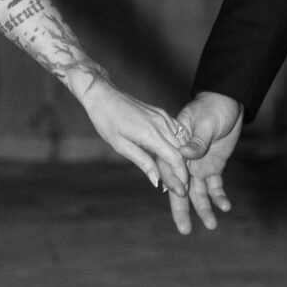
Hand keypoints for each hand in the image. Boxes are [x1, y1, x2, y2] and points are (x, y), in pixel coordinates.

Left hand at [76, 78, 197, 229]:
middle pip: (182, 152)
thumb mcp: (120, 145)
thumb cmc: (107, 120)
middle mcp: (161, 124)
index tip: (181, 191)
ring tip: (178, 178)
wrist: (103, 94)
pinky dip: (179, 147)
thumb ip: (142, 162)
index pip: (175, 158)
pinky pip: (177, 132)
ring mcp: (163, 117)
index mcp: (151, 133)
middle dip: (184, 172)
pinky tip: (175, 158)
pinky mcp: (161, 114)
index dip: (181, 176)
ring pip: (182, 142)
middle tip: (180, 189)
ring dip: (182, 160)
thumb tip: (157, 181)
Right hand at [174, 91, 243, 234]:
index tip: (179, 194)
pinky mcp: (214, 167)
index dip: (173, 183)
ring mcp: (199, 166)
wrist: (227, 103)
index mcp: (176, 148)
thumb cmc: (211, 108)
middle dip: (182, 210)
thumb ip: (196, 140)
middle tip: (184, 231)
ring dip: (204, 209)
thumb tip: (185, 152)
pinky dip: (220, 197)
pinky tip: (226, 207)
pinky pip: (215, 186)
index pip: (170, 169)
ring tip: (212, 226)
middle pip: (181, 189)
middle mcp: (185, 161)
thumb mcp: (204, 122)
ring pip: (198, 193)